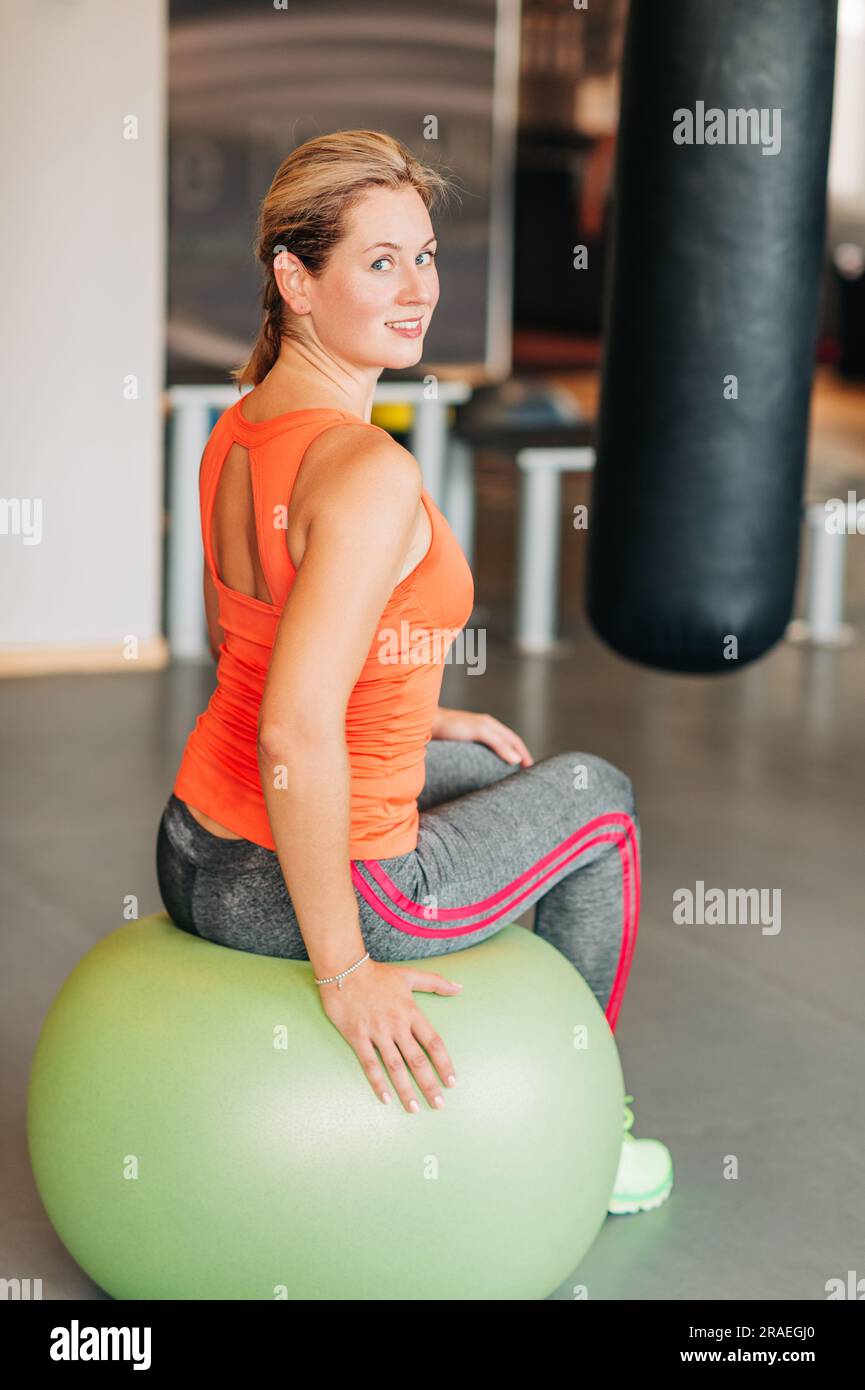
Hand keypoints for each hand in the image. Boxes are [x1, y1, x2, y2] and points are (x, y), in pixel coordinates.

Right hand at [318, 958, 461, 1110]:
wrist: (344, 970)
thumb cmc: (378, 975)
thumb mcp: (409, 975)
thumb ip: (436, 983)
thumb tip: (459, 988)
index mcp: (411, 1012)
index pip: (433, 1042)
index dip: (444, 1063)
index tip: (452, 1082)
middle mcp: (396, 1025)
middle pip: (417, 1059)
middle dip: (429, 1083)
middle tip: (439, 1105)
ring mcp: (377, 1032)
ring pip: (395, 1066)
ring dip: (406, 1089)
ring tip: (415, 1108)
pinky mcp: (357, 1036)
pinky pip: (370, 1063)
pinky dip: (378, 1082)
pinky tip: (386, 1099)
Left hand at [430, 707, 533, 766]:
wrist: (422, 724)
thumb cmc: (449, 725)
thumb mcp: (478, 731)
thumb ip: (498, 743)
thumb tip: (515, 759)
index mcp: (489, 724)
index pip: (513, 740)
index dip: (523, 753)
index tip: (530, 769)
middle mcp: (482, 729)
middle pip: (505, 744)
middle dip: (516, 757)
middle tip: (522, 775)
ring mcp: (470, 737)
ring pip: (492, 749)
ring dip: (502, 760)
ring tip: (505, 776)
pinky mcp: (460, 745)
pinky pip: (479, 755)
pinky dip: (487, 763)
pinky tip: (483, 773)